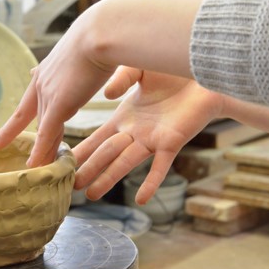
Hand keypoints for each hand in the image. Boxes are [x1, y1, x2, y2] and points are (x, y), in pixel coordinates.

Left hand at [0, 5, 119, 167]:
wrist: (100, 31)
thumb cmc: (101, 35)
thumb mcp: (83, 50)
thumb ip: (80, 64)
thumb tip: (89, 69)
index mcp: (47, 70)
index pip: (30, 100)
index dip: (20, 116)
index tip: (7, 127)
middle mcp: (42, 83)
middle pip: (34, 117)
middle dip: (23, 134)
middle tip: (4, 148)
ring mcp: (48, 95)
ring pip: (41, 128)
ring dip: (39, 150)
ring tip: (32, 168)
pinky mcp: (58, 104)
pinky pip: (47, 134)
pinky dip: (42, 151)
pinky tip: (36, 165)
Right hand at [71, 67, 223, 202]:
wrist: (205, 76)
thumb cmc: (172, 72)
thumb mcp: (139, 69)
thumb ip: (122, 79)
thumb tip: (108, 95)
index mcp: (124, 118)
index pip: (96, 138)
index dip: (81, 151)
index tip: (63, 163)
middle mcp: (135, 133)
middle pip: (106, 154)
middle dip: (88, 169)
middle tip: (70, 185)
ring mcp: (152, 140)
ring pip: (126, 162)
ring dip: (109, 179)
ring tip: (91, 194)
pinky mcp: (172, 143)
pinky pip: (161, 166)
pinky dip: (151, 182)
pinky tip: (142, 198)